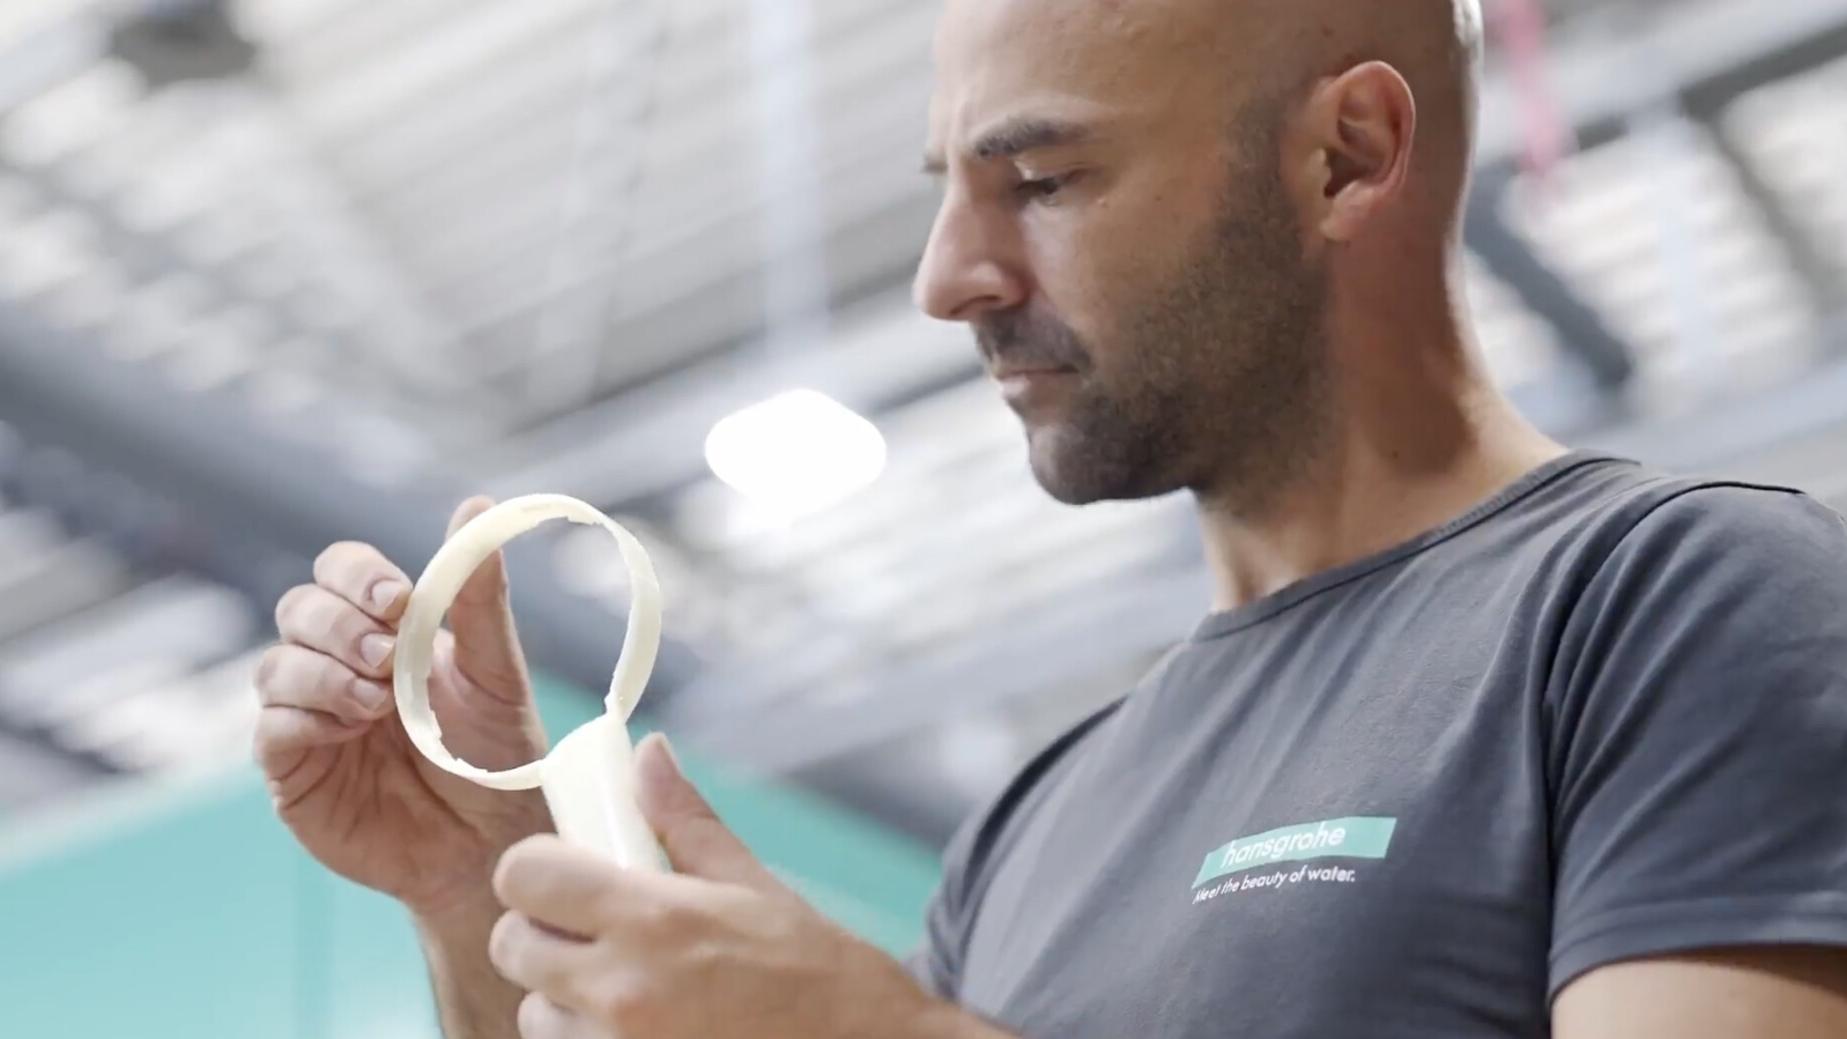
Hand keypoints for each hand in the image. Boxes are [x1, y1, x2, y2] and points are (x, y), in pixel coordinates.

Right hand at [254, 497, 552, 918]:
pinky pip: (271, 729)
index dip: (357, 576)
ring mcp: (310, 718)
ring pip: (275, 666)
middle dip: (339, 625)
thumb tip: (477, 505)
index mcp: (385, 630)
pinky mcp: (294, 772)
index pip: (340, 571)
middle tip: (386, 656)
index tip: (396, 601)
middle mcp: (338, 665)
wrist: (493, 843)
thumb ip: (477, 596)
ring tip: (379, 704)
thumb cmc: (498, 756)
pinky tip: (352, 731)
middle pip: (299, 610)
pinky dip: (306, 719)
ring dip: (325, 673)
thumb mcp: (495, 671)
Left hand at [489, 736, 999, 1038]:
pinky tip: (642, 1028)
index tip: (569, 872)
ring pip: (533, 1012)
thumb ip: (683, 820)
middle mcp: (620, 991)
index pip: (524, 875)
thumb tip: (647, 755)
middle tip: (595, 931)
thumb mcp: (754, 885)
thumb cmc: (820, 976)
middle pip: (512, 945)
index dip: (539, 868)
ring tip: (628, 991)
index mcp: (654, 919)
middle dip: (544, 931)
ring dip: (563, 999)